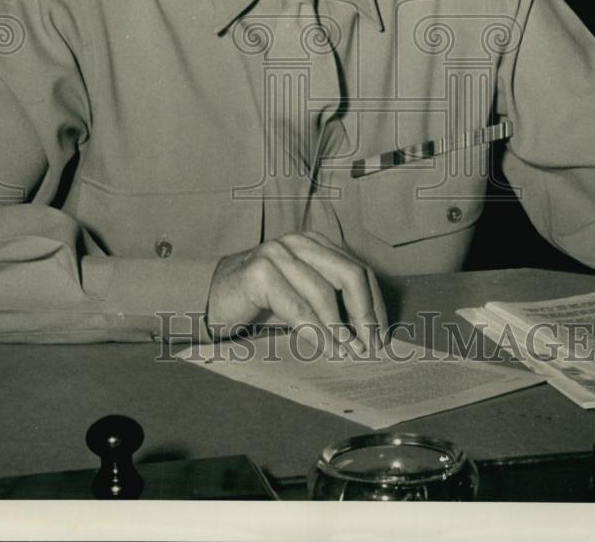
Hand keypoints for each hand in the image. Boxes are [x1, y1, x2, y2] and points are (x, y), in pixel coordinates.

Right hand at [205, 231, 387, 355]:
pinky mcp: (259, 271)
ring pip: (323, 292)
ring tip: (349, 352)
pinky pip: (296, 305)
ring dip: (340, 328)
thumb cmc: (262, 299)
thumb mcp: (302, 296)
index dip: (374, 305)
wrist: (213, 296)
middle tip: (369, 346)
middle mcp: (299, 242)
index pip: (358, 270)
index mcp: (315, 243)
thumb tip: (368, 333)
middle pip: (348, 275)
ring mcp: (278, 252)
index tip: (381, 335)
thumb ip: (331, 303)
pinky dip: (314, 330)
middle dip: (364, 314)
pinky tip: (324, 347)